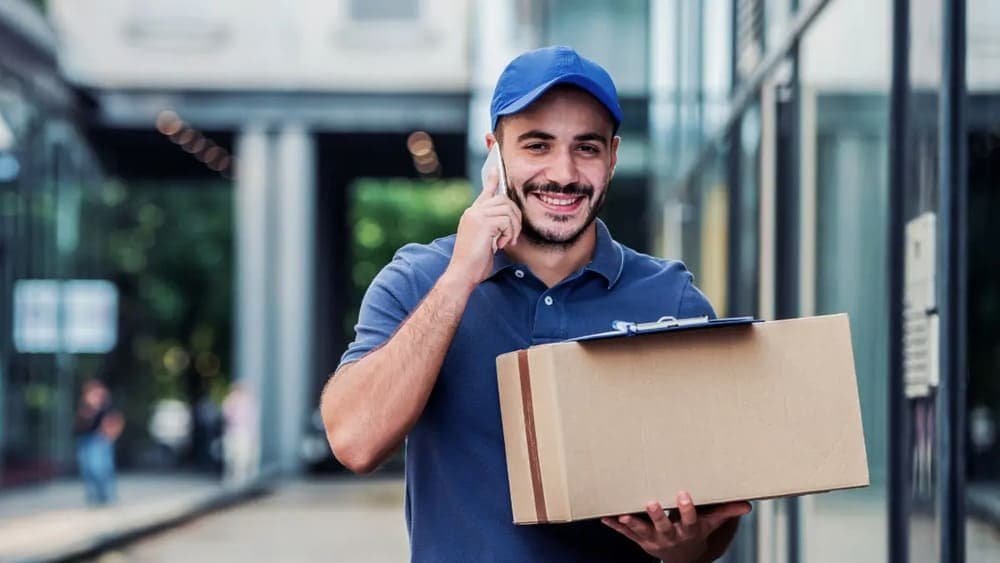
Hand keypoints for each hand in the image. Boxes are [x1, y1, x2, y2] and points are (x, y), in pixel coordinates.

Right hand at [445, 168, 521, 285]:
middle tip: (512, 235)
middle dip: (515, 217)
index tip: (496, 168)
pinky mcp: (483, 222)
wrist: (463, 273)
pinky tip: (501, 244)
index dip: (492, 180)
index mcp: (472, 214)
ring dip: (513, 227)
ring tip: (506, 242)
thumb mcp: (485, 241)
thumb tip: (507, 221)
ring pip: (508, 209)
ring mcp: (477, 215)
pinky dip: (509, 233)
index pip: (485, 192)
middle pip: (504, 200)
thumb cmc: (474, 263)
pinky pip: (506, 220)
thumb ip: (493, 227)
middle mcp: (473, 211)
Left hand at [601, 491, 750, 562]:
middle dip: (657, 516)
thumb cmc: (696, 533)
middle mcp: (671, 536)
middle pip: (664, 526)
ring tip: (624, 515)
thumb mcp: (711, 525)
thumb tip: (748, 505)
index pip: (690, 519)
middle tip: (652, 502)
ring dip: (633, 523)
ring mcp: (654, 539)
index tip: (684, 493)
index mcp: (689, 530)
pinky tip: (605, 517)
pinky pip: (626, 534)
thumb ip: (726, 513)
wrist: (682, 557)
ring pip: (642, 532)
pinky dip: (616, 525)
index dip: (687, 508)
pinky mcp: (640, 540)